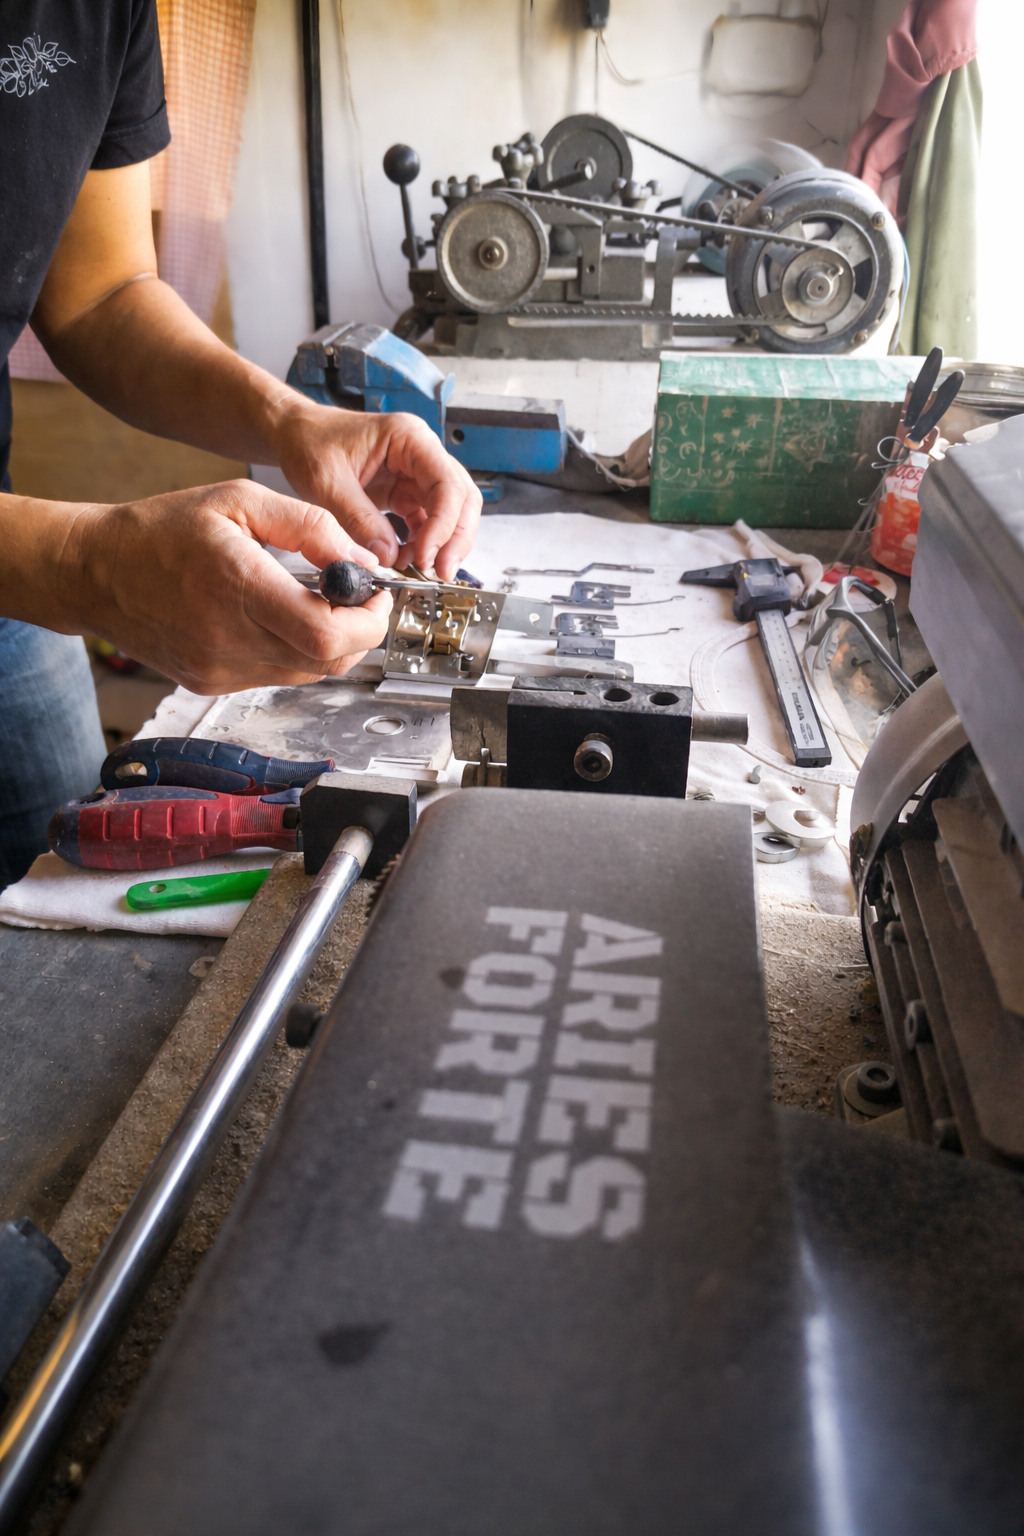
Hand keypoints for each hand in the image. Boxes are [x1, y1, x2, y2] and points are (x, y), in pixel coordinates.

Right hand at [56, 481, 392, 692]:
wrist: (94, 572)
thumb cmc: (160, 530)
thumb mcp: (239, 499)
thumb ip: (309, 526)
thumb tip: (360, 559)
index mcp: (238, 587)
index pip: (328, 635)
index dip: (369, 620)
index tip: (375, 594)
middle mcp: (229, 639)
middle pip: (329, 661)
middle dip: (360, 631)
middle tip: (358, 599)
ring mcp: (219, 669)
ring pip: (309, 673)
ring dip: (330, 642)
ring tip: (316, 603)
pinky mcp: (212, 683)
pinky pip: (278, 676)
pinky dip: (295, 651)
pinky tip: (280, 618)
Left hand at [271, 400, 482, 579]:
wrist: (294, 435)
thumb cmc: (309, 442)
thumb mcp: (328, 483)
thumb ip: (359, 520)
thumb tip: (388, 557)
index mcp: (409, 438)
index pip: (448, 483)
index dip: (445, 523)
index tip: (427, 555)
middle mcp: (420, 454)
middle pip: (460, 499)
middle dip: (454, 538)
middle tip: (440, 572)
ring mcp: (415, 474)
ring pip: (449, 513)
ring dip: (442, 544)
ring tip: (420, 571)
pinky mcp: (404, 493)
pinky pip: (426, 521)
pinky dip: (422, 544)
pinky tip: (407, 561)